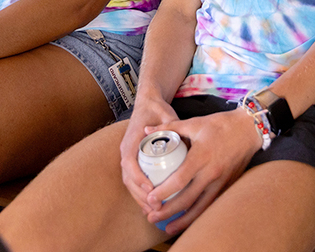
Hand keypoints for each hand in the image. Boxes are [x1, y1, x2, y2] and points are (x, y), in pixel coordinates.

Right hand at [120, 93, 179, 215]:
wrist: (147, 102)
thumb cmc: (157, 109)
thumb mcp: (167, 115)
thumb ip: (175, 126)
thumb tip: (188, 142)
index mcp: (131, 138)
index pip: (129, 161)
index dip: (138, 177)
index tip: (150, 188)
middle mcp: (126, 149)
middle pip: (127, 178)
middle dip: (140, 195)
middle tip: (156, 207)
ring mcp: (128, 156)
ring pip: (129, 183)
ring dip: (140, 198)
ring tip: (155, 211)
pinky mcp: (133, 161)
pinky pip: (133, 181)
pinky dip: (140, 194)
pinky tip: (151, 205)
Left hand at [141, 106, 263, 234]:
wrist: (249, 129)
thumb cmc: (221, 124)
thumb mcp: (194, 123)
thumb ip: (169, 127)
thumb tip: (147, 130)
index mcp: (201, 156)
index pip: (179, 180)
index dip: (163, 192)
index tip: (150, 199)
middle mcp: (211, 172)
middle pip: (187, 198)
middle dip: (168, 211)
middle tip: (152, 216)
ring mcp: (221, 181)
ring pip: (201, 207)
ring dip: (183, 220)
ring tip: (168, 228)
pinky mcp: (228, 186)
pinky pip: (211, 204)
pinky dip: (199, 215)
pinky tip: (188, 221)